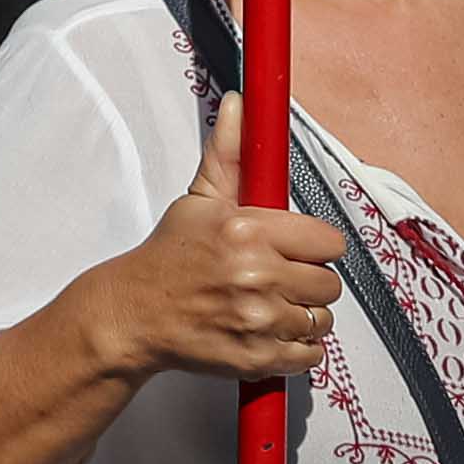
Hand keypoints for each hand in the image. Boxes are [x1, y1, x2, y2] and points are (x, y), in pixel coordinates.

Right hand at [78, 101, 345, 386]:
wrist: (133, 314)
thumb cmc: (168, 258)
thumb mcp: (198, 201)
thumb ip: (229, 154)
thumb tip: (241, 106)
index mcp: (247, 231)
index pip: (328, 241)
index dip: (311, 245)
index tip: (292, 248)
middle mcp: (257, 275)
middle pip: (329, 282)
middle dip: (305, 280)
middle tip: (274, 277)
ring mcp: (260, 320)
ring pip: (322, 318)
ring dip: (300, 314)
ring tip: (266, 305)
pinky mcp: (260, 357)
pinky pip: (311, 353)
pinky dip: (295, 347)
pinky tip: (266, 330)